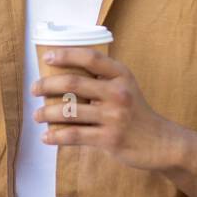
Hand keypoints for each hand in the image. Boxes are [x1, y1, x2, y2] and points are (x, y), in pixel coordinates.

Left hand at [30, 47, 185, 172]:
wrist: (162, 142)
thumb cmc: (137, 113)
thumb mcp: (126, 88)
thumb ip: (103, 80)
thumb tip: (63, 76)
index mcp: (121, 76)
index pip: (90, 58)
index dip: (66, 54)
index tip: (47, 57)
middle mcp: (118, 93)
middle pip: (73, 83)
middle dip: (46, 85)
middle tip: (34, 89)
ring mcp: (114, 116)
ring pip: (69, 111)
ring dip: (46, 113)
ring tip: (37, 115)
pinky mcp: (110, 139)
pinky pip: (74, 136)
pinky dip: (56, 137)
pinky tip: (46, 137)